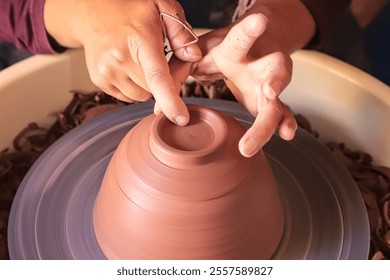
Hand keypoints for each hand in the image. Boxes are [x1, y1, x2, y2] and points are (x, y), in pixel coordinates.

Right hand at [44, 0, 201, 125]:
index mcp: (138, 41)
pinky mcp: (101, 81)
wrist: (93, 13)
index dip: (171, 101)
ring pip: (142, 96)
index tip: (181, 119)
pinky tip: (130, 67)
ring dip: (148, 86)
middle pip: (154, 91)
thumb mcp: (161, 7)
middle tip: (159, 60)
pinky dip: (135, 87)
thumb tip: (194, 57)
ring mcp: (106, 72)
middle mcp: (119, 59)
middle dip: (163, 82)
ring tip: (141, 61)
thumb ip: (181, 32)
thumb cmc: (130, 10)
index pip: (157, 77)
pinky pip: (128, 96)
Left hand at [170, 14, 296, 156]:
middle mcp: (259, 62)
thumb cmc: (218, 51)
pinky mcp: (270, 100)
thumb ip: (175, 75)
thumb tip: (160, 112)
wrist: (250, 47)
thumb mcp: (194, 54)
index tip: (260, 22)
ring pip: (278, 99)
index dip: (250, 30)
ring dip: (276, 117)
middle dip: (276, 79)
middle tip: (270, 92)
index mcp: (237, 47)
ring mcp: (268, 82)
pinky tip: (286, 134)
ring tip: (281, 132)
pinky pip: (280, 112)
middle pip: (274, 68)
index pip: (241, 38)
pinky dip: (284, 123)